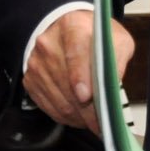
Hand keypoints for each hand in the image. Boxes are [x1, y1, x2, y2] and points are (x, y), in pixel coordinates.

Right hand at [23, 10, 131, 133]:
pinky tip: (79, 116)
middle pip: (66, 82)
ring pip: (57, 98)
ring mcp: (36, 62)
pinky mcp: (30, 79)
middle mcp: (48, 43)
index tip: (86, 96)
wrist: (70, 32)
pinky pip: (48, 105)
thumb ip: (118, 58)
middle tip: (102, 123)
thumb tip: (112, 85)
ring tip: (93, 121)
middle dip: (86, 108)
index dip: (79, 76)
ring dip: (77, 116)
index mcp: (72, 27)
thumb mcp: (117, 40)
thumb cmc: (96, 39)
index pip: (75, 52)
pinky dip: (65, 115)